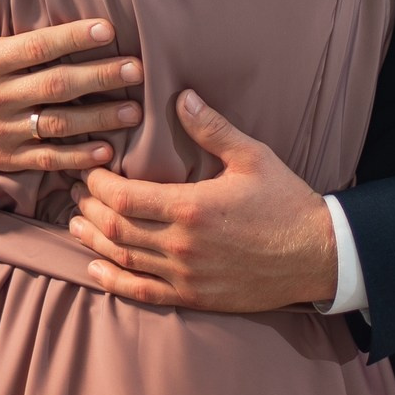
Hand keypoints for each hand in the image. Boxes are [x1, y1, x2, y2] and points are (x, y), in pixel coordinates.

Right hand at [0, 0, 141, 171]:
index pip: (36, 47)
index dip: (73, 38)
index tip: (108, 29)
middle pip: (57, 86)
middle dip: (100, 77)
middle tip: (137, 69)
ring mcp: (2, 131)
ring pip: (58, 125)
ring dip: (99, 118)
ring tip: (134, 111)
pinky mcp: (4, 157)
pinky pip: (46, 158)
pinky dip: (76, 157)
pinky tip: (106, 150)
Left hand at [70, 90, 337, 310]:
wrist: (318, 256)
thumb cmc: (286, 203)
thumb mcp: (253, 156)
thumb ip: (213, 128)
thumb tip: (182, 97)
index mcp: (191, 207)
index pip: (123, 196)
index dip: (97, 183)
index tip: (90, 169)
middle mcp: (182, 245)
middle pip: (115, 228)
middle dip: (89, 207)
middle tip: (76, 190)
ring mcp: (186, 276)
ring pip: (123, 260)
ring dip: (93, 241)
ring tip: (75, 222)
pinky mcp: (194, 297)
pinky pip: (143, 293)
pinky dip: (113, 282)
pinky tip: (96, 269)